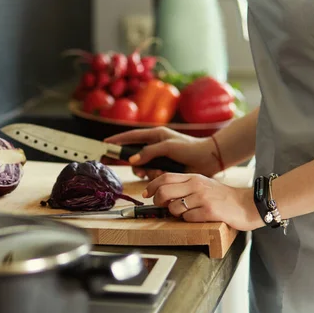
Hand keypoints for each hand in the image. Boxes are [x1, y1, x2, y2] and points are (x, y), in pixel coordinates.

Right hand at [105, 127, 220, 180]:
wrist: (208, 159)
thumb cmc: (190, 148)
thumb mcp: (168, 146)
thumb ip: (149, 152)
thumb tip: (132, 160)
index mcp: (155, 135)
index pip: (131, 137)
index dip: (117, 140)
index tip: (105, 144)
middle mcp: (155, 146)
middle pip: (134, 155)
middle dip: (134, 164)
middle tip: (137, 170)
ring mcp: (159, 158)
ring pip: (142, 168)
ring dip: (146, 172)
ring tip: (156, 172)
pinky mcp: (164, 169)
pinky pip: (152, 175)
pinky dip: (155, 176)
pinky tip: (163, 175)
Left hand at [142, 172, 262, 230]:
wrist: (248, 204)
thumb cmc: (223, 197)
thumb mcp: (203, 185)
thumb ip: (185, 186)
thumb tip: (162, 194)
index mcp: (194, 177)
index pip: (165, 177)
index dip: (152, 186)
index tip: (146, 194)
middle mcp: (197, 185)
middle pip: (164, 192)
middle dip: (158, 202)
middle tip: (162, 207)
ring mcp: (203, 198)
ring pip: (174, 207)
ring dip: (175, 214)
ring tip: (187, 213)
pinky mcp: (210, 211)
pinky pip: (188, 218)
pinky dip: (189, 220)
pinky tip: (199, 218)